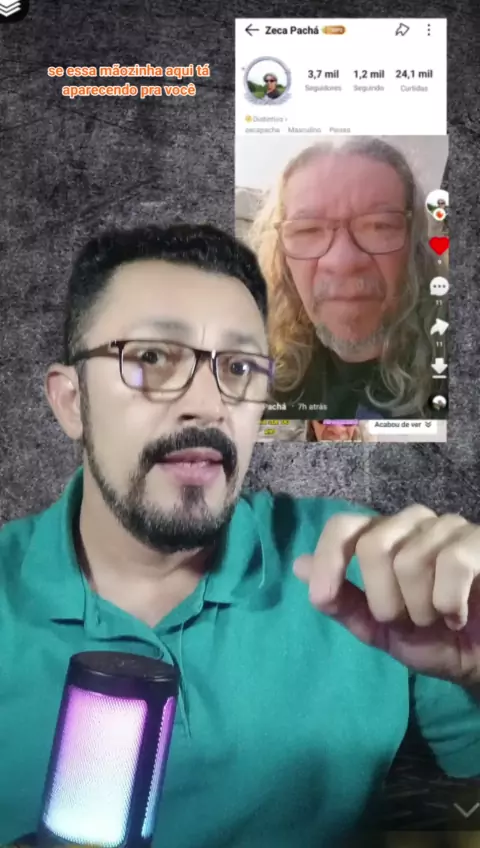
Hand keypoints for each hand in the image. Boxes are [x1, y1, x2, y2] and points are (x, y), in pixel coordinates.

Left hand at [294, 505, 479, 685]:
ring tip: (437, 619)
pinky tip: (459, 615)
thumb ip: (341, 600)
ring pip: (410, 559)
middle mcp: (413, 523)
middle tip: (406, 621)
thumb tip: (299, 565)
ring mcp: (449, 527)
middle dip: (384, 600)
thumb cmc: (435, 639)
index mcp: (384, 537)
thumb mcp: (378, 629)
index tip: (323, 597)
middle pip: (373, 545)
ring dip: (420, 608)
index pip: (343, 526)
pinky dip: (449, 601)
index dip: (328, 559)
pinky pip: (452, 561)